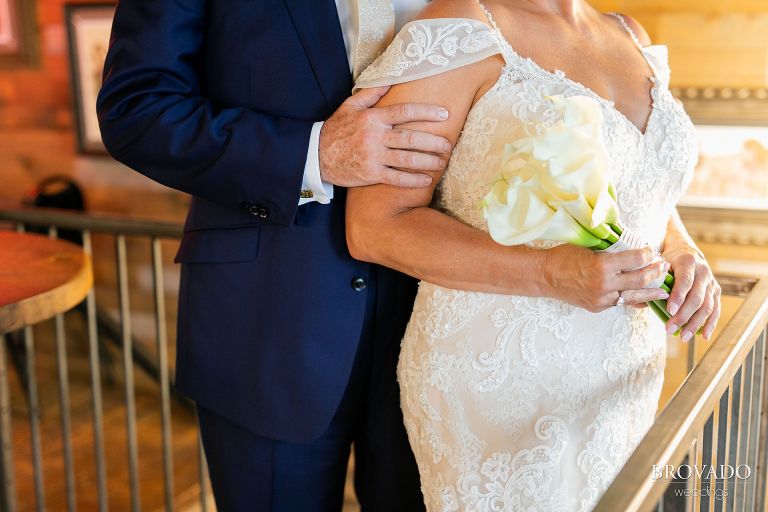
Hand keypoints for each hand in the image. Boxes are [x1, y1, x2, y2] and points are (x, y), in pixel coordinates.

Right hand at [319, 86, 451, 187]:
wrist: (316, 156)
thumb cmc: (336, 130)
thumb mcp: (350, 106)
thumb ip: (372, 93)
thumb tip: (391, 78)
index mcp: (373, 118)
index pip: (405, 112)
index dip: (426, 112)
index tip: (444, 114)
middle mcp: (375, 137)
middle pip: (411, 138)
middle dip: (433, 141)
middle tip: (448, 144)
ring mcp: (373, 156)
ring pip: (407, 159)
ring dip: (428, 161)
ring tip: (442, 161)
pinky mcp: (370, 174)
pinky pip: (396, 178)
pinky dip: (413, 180)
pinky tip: (426, 180)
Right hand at [542, 244, 670, 312]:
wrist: (544, 276)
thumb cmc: (563, 256)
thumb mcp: (588, 248)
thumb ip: (610, 252)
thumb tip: (630, 250)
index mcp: (602, 265)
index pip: (635, 259)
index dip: (647, 254)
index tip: (650, 250)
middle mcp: (604, 284)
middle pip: (639, 279)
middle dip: (654, 272)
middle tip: (663, 267)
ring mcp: (601, 298)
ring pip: (633, 296)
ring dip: (650, 292)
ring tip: (664, 290)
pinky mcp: (597, 307)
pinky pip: (620, 303)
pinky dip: (632, 300)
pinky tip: (642, 299)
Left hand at [662, 243, 720, 340]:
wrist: (685, 251)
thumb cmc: (667, 260)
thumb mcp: (659, 263)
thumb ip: (654, 278)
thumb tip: (643, 299)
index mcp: (688, 262)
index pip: (685, 281)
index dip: (678, 297)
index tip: (670, 311)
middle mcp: (703, 271)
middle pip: (697, 298)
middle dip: (684, 316)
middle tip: (670, 330)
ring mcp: (711, 282)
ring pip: (707, 306)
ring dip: (695, 324)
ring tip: (683, 337)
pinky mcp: (716, 291)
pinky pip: (716, 309)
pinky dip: (711, 323)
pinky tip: (704, 336)